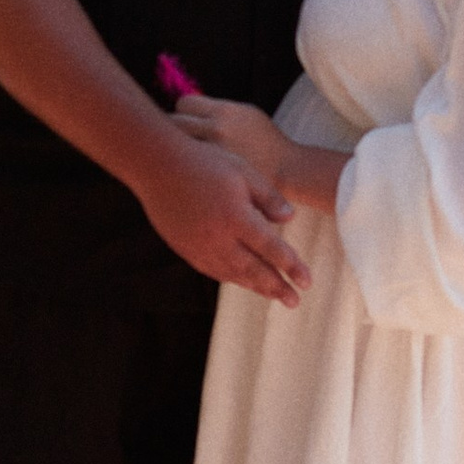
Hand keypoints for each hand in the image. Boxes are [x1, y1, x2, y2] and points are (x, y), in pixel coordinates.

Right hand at [138, 132, 308, 305]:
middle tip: (295, 302)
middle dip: (277, 288)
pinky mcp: (185, 248)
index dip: (292, 266)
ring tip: (274, 295)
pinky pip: (212, 270)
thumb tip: (291, 218)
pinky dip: (231, 278)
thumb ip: (268, 196)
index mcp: (236, 217)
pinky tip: (240, 280)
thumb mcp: (242, 171)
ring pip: (233, 274)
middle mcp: (219, 238)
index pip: (272, 249)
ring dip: (256, 287)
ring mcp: (199, 246)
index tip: (307, 281)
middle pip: (254, 270)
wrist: (156, 165)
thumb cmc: (203, 161)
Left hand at [168, 94, 293, 191]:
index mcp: (225, 112)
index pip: (184, 103)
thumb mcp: (246, 113)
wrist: (287, 170)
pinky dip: (187, 167)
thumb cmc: (264, 140)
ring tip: (184, 156)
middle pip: (174, 122)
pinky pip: (187, 166)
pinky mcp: (213, 175)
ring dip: (177, 149)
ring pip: (176, 146)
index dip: (184, 112)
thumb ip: (216, 110)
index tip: (189, 121)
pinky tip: (194, 172)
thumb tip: (186, 107)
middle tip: (180, 139)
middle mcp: (216, 130)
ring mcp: (214, 154)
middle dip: (175, 129)